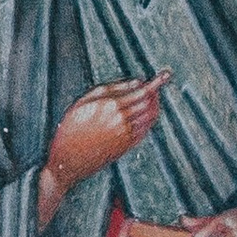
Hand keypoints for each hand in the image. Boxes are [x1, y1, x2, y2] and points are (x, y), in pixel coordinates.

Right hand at [38, 72, 167, 224]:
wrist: (69, 161)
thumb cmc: (71, 128)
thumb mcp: (82, 102)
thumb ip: (109, 89)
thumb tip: (135, 82)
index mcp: (109, 105)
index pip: (142, 91)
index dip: (156, 83)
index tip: (166, 74)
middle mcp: (121, 119)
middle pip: (149, 103)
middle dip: (156, 91)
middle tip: (160, 81)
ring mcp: (126, 134)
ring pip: (150, 116)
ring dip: (155, 104)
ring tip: (155, 96)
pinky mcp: (127, 145)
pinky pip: (146, 129)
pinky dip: (150, 119)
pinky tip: (147, 113)